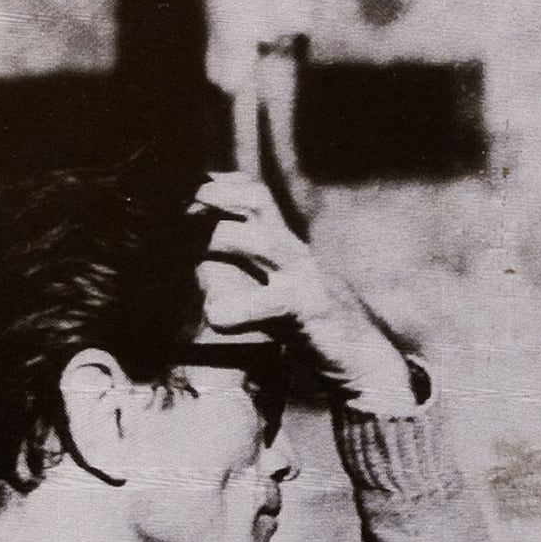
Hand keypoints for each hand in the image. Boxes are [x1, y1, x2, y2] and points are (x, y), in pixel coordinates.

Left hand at [186, 175, 411, 413]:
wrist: (361, 357)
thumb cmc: (308, 321)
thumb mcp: (272, 287)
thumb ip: (239, 272)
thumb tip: (193, 267)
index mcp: (283, 241)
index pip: (252, 191)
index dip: (216, 184)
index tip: (181, 191)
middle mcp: (292, 249)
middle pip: (257, 199)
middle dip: (213, 198)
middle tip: (178, 212)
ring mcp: (303, 275)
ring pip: (263, 241)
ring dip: (222, 240)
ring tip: (190, 254)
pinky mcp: (309, 308)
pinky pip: (271, 303)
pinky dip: (238, 310)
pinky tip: (216, 318)